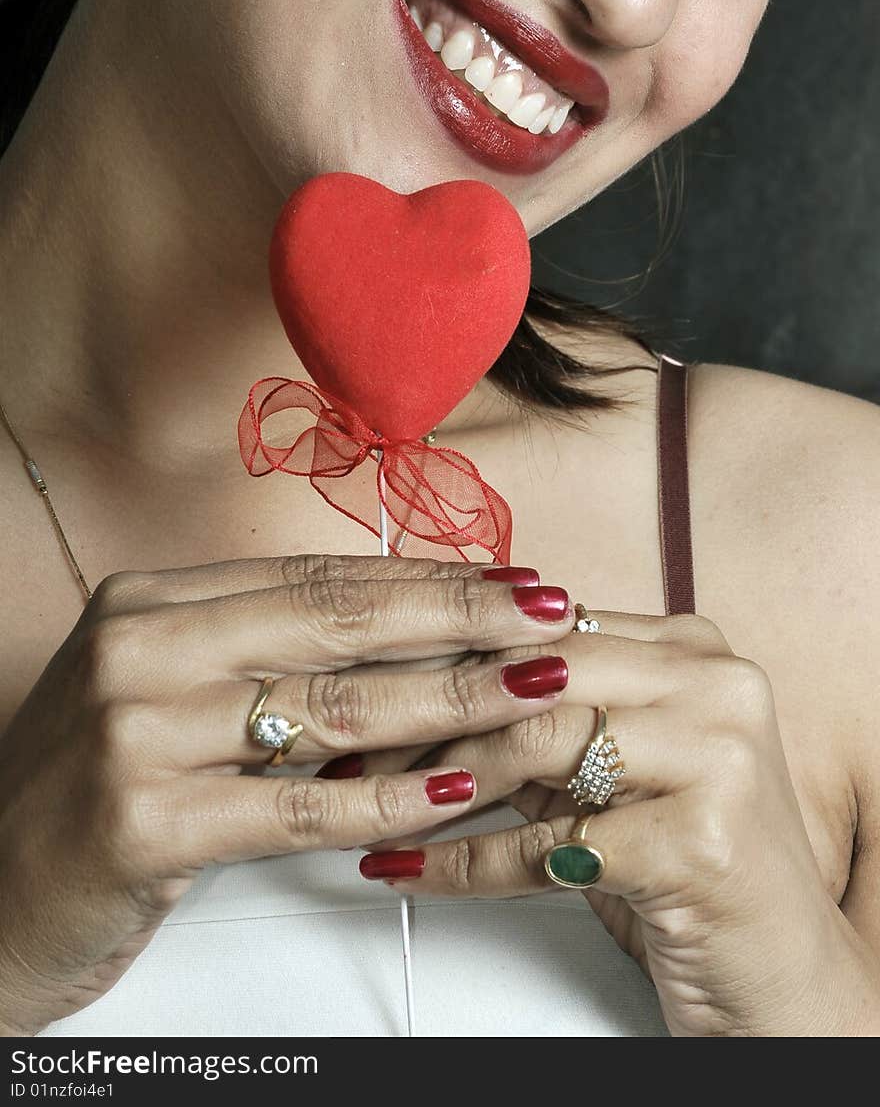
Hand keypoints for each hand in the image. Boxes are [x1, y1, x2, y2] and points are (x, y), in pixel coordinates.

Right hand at [0, 555, 572, 1034]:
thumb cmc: (94, 793)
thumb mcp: (161, 692)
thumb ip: (256, 653)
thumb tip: (401, 627)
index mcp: (150, 602)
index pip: (314, 577)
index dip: (422, 577)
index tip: (505, 577)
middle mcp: (141, 648)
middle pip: (335, 623)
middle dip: (459, 617)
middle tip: (547, 614)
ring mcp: (137, 731)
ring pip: (333, 707)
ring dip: (452, 701)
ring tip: (533, 694)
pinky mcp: (145, 821)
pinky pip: (301, 807)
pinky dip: (391, 798)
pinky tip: (459, 790)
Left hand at [355, 611, 865, 1036]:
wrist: (781, 975)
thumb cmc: (688, 864)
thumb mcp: (619, 770)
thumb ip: (549, 713)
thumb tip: (424, 679)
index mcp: (693, 647)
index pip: (547, 625)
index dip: (452, 655)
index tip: (376, 681)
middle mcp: (716, 684)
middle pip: (537, 672)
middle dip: (433, 712)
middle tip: (355, 744)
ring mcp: (719, 757)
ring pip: (539, 743)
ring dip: (438, 785)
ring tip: (372, 807)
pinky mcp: (702, 842)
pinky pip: (549, 846)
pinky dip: (468, 864)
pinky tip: (415, 870)